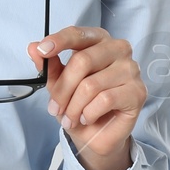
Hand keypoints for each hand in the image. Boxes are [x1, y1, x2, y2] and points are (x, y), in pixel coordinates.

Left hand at [27, 26, 142, 169]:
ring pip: (91, 84)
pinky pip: (105, 99)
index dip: (59, 41)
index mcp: (99, 40)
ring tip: (71, 118)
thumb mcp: (59, 84)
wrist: (97, 136)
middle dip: (63, 89)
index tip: (42, 50)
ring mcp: (131, 69)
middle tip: (54, 108)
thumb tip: (33, 48)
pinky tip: (87, 118)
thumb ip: (49, 65)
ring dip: (74, 106)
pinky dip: (89, 112)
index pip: (78, 34)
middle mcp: (118, 49)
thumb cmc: (80, 104)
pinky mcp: (137, 91)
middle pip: (83, 61)